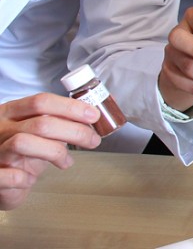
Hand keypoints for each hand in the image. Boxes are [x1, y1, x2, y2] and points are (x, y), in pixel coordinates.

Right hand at [0, 93, 101, 209]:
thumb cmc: (21, 153)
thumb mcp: (38, 132)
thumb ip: (59, 122)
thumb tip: (92, 116)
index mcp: (12, 112)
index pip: (41, 102)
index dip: (71, 107)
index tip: (93, 116)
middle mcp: (0, 128)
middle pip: (40, 123)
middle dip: (74, 131)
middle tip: (93, 140)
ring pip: (22, 142)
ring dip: (54, 152)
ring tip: (67, 161)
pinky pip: (10, 176)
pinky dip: (26, 178)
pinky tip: (32, 180)